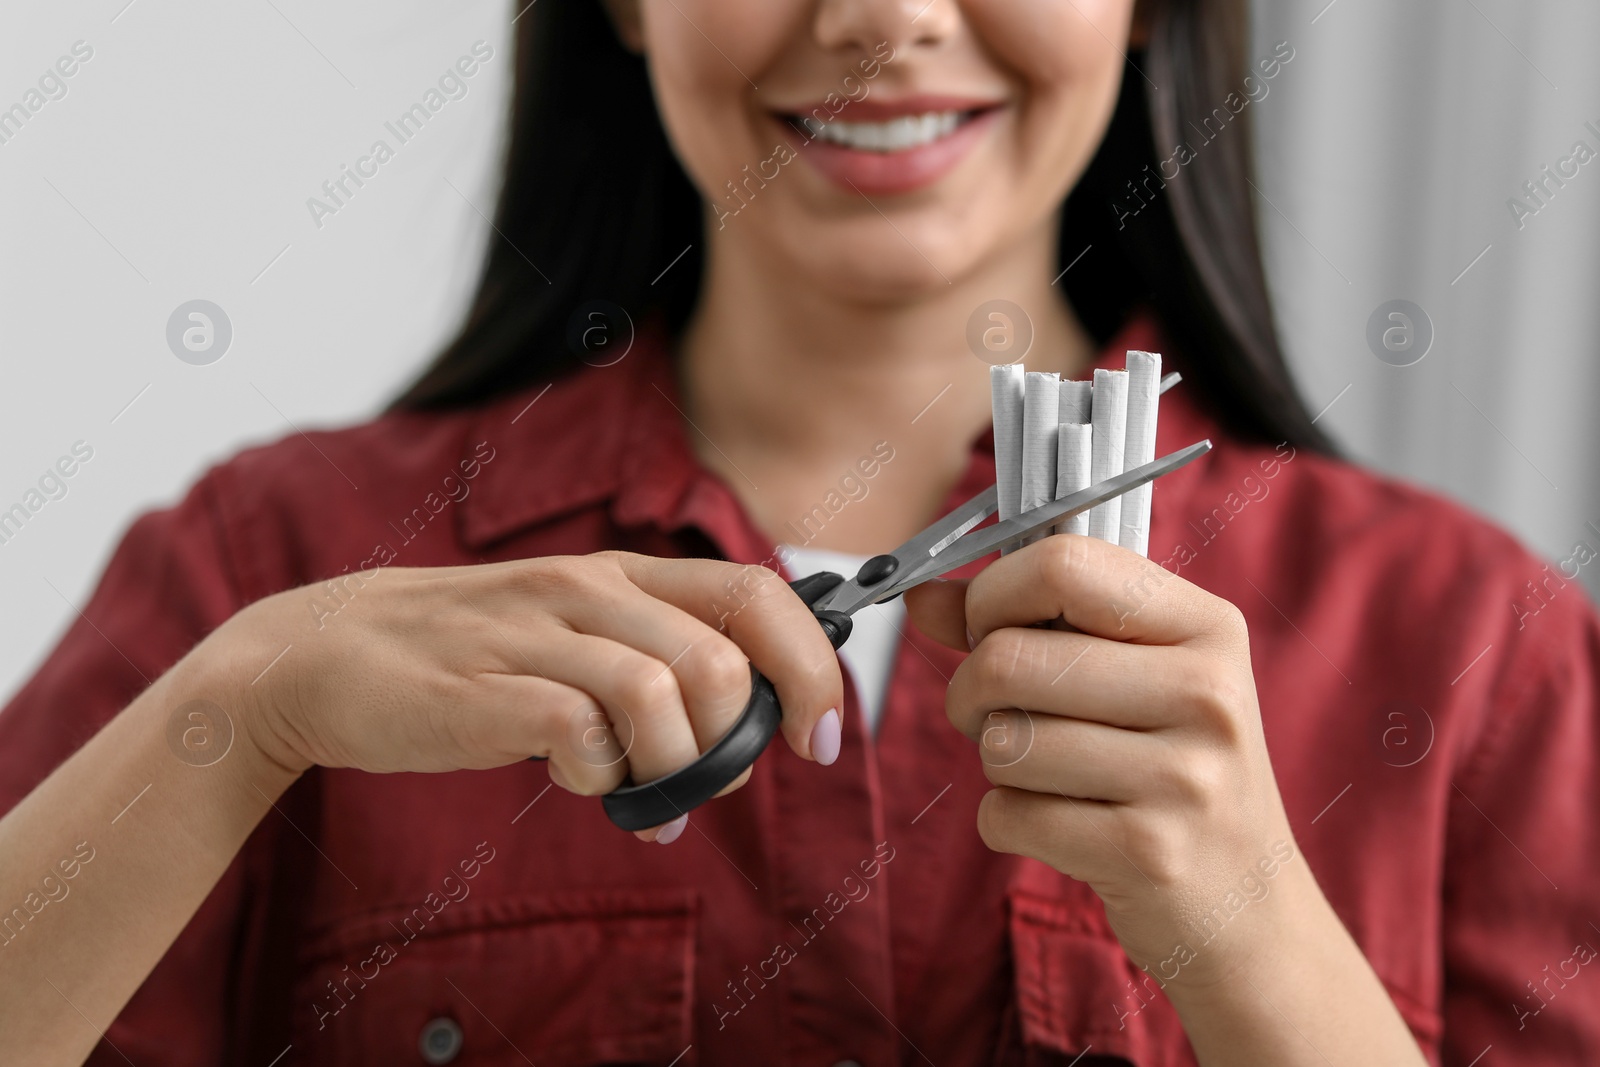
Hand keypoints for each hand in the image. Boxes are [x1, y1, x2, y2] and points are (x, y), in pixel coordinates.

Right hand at [215, 552, 843, 838]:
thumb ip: (653, 663)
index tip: (821, 737)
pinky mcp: (485, 687)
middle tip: (705, 788)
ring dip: (674, 771)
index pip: (755, 592)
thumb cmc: (470, 658)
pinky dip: (601, 775)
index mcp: (621, 574)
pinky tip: (578, 783)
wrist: (327, 654)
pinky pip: (583, 730)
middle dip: (736, 745)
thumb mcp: (573, 634)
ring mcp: (535, 634)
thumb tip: (745, 733)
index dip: (810, 666)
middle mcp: (588, 589)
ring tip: (644, 802)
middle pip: (720, 661)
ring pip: (664, 695)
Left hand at [904, 534, 1302, 985]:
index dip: (992, 595)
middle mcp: (1207, 694)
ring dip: (996, 763)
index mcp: (1207, 627)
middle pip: (1009, 658)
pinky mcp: (1149, 853)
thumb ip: (1023, 623)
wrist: (1245, 900)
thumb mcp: (1125, 676)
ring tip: (1045, 773)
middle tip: (992, 714)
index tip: (986, 627)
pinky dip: (1006, 821)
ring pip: (1003, 741)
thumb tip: (921, 597)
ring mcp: (1185, 777)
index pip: (1063, 565)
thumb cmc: (1167, 766)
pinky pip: (1008, 814)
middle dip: (970, 692)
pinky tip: (1059, 826)